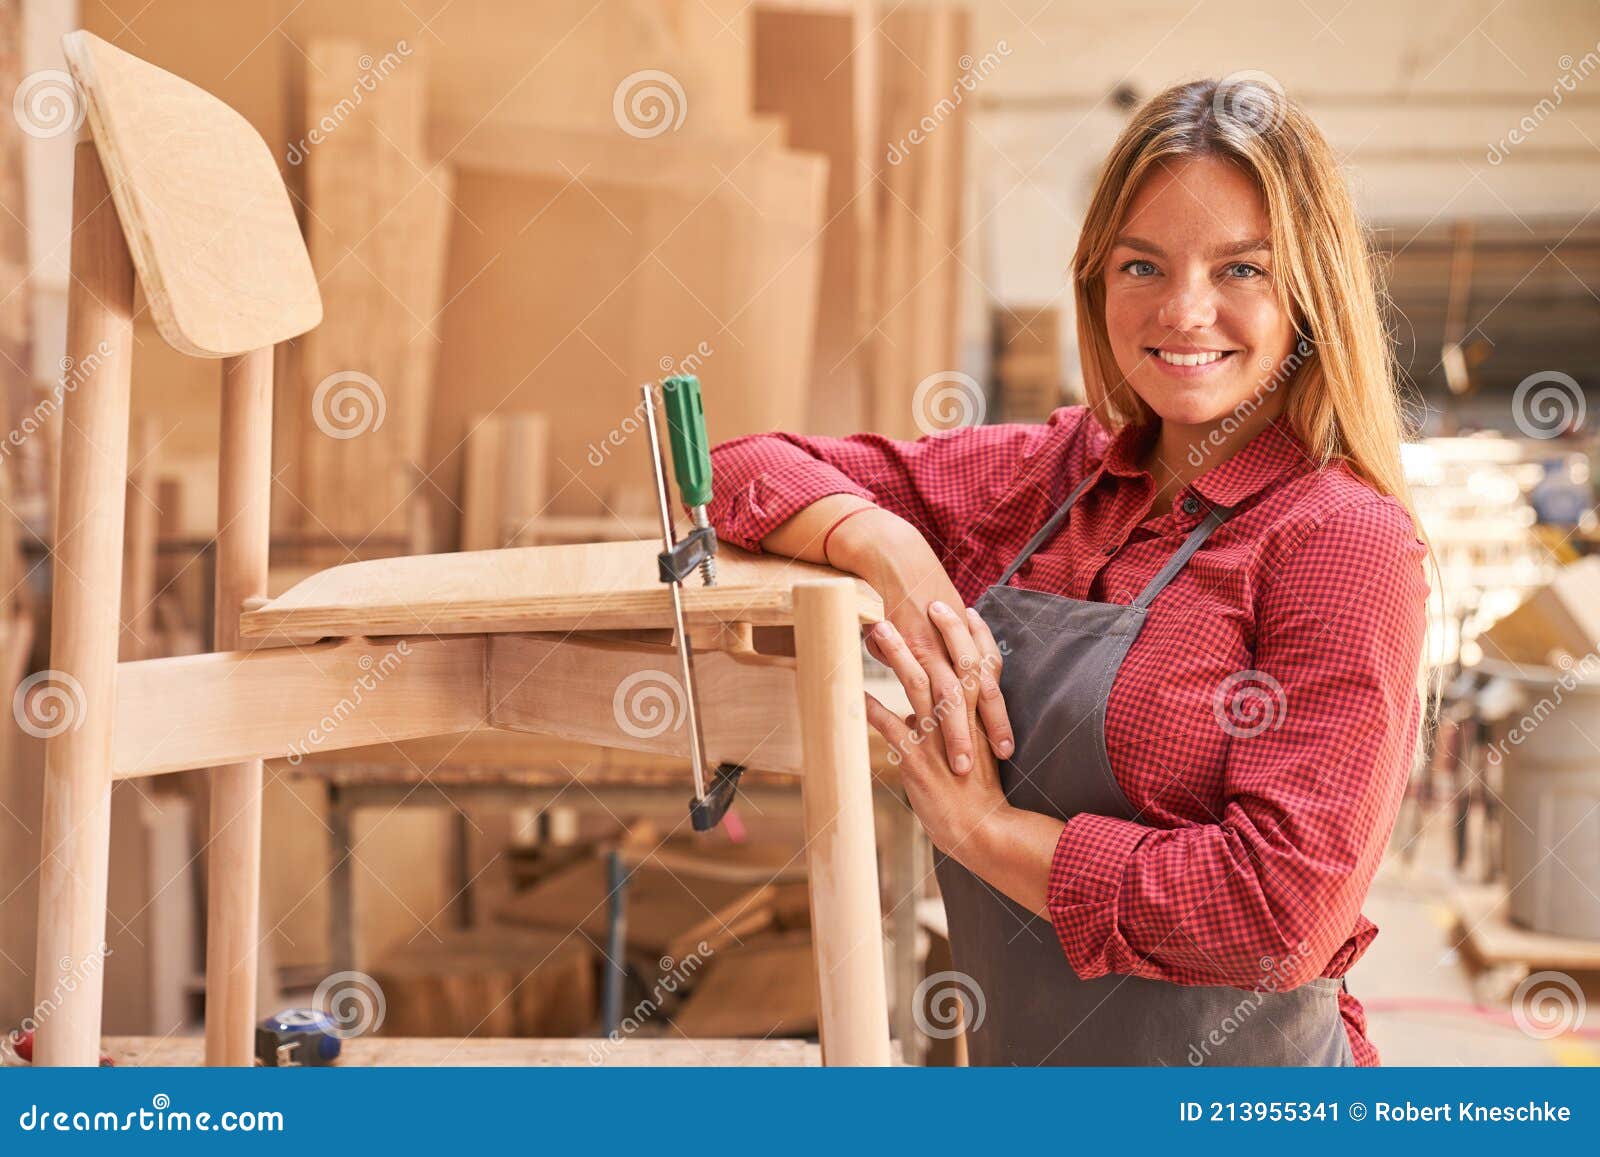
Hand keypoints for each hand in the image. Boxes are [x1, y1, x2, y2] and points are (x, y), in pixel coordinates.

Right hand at [828, 508, 1014, 773]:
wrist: (897, 555)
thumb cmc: (912, 587)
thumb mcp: (931, 617)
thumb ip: (933, 644)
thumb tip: (926, 667)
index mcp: (963, 639)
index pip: (990, 679)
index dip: (999, 710)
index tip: (1008, 742)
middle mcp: (954, 644)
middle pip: (981, 691)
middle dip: (993, 726)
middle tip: (1003, 756)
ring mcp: (932, 646)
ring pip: (952, 696)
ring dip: (958, 732)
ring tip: (960, 765)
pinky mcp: (908, 645)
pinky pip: (918, 684)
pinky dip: (918, 710)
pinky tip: (917, 738)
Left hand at [863, 618, 1010, 861]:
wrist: (984, 832)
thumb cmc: (975, 797)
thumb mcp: (969, 755)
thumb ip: (945, 731)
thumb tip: (908, 717)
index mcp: (980, 719)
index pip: (985, 668)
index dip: (976, 637)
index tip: (966, 609)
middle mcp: (964, 724)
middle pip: (956, 666)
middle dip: (943, 633)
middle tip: (928, 603)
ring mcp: (940, 740)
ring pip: (920, 688)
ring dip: (898, 657)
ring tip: (878, 631)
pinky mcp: (919, 762)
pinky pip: (891, 728)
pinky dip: (872, 708)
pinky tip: (854, 692)